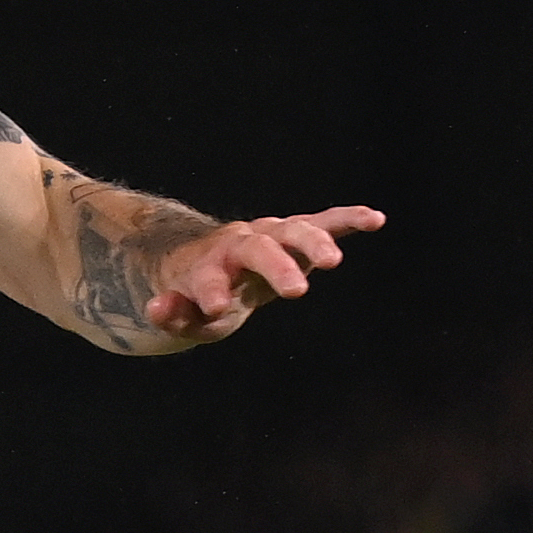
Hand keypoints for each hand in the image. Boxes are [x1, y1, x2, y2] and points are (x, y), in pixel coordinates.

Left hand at [122, 204, 385, 343]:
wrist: (213, 259)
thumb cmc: (200, 294)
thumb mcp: (186, 312)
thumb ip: (175, 313)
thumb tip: (156, 310)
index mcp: (213, 265)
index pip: (211, 277)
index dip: (212, 291)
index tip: (215, 307)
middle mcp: (244, 244)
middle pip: (260, 249)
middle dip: (277, 267)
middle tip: (297, 292)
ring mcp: (273, 236)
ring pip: (294, 230)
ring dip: (315, 242)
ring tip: (333, 262)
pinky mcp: (298, 235)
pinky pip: (325, 223)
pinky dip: (348, 220)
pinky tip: (376, 219)